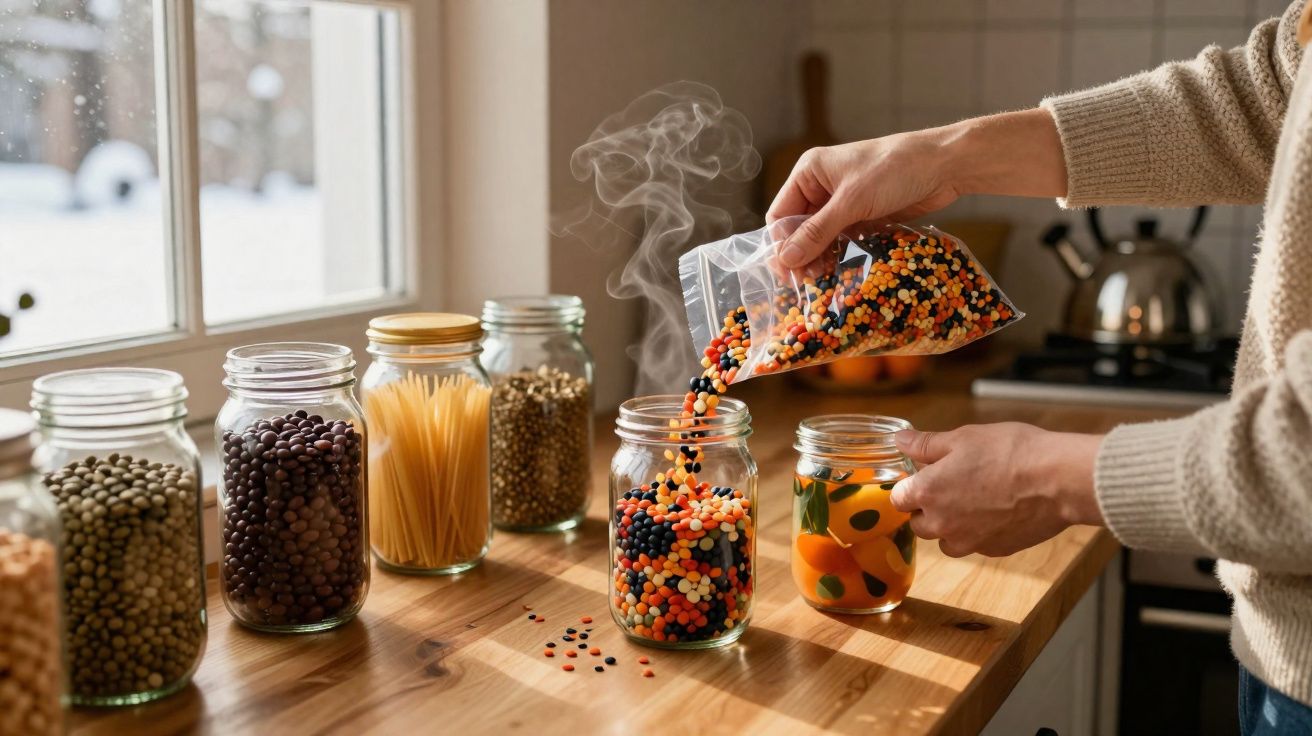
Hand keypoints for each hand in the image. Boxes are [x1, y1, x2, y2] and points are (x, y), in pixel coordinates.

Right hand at [766, 108, 1067, 268]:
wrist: (944, 165)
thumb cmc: (895, 169)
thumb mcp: (852, 201)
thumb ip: (817, 231)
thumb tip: (786, 259)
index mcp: (810, 172)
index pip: (781, 214)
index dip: (781, 244)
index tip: (787, 274)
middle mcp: (822, 186)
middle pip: (799, 228)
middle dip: (801, 255)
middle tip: (806, 284)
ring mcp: (843, 201)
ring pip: (821, 237)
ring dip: (821, 258)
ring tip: (823, 282)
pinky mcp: (863, 214)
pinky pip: (843, 240)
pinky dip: (840, 256)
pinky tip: (841, 273)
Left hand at [889, 423, 1104, 557]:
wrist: (1057, 481)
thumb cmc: (1010, 453)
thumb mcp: (963, 438)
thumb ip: (926, 444)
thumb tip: (901, 440)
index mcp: (927, 492)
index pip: (898, 498)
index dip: (909, 486)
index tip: (923, 476)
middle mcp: (942, 523)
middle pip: (919, 524)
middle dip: (927, 508)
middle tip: (950, 487)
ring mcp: (968, 541)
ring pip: (945, 540)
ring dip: (950, 526)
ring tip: (973, 501)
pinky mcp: (993, 550)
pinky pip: (974, 545)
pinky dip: (978, 533)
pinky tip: (996, 512)